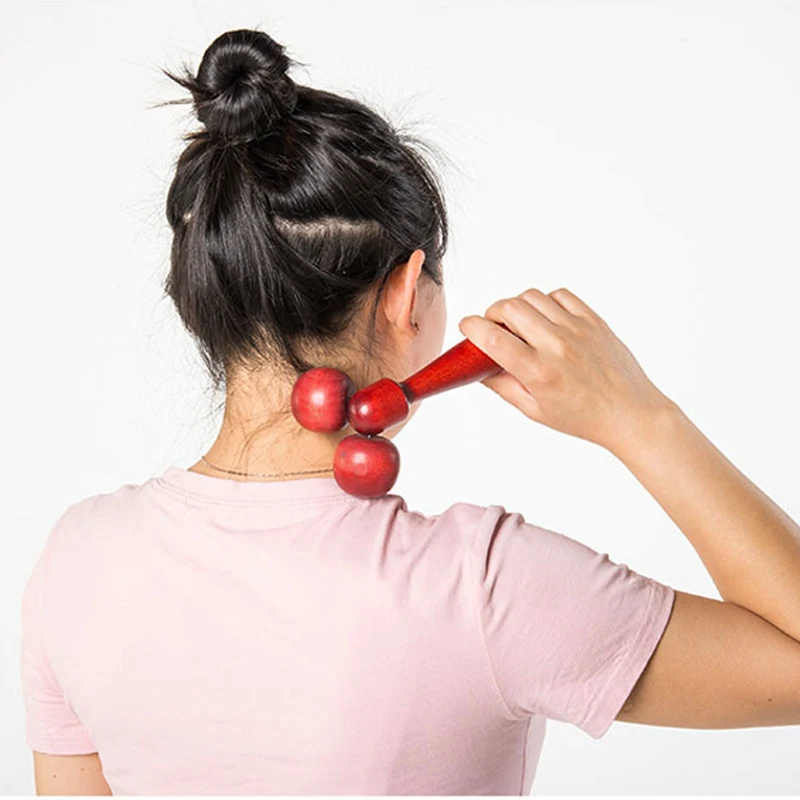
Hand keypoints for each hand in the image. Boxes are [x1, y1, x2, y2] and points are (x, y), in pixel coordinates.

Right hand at [458, 287, 674, 452]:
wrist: (630, 413)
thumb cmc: (583, 418)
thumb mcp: (535, 411)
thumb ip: (503, 386)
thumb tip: (478, 368)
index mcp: (539, 372)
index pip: (493, 338)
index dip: (471, 327)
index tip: (467, 327)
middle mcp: (557, 346)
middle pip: (509, 307)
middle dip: (492, 313)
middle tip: (493, 327)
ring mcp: (577, 329)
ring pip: (532, 296)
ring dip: (517, 306)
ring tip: (519, 324)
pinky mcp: (593, 321)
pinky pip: (560, 295)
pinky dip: (545, 302)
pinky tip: (545, 319)